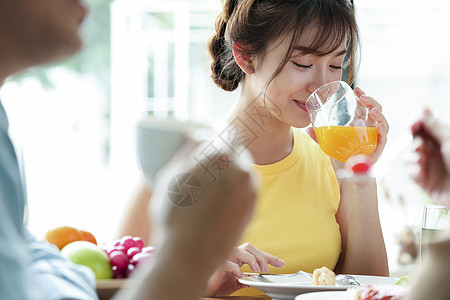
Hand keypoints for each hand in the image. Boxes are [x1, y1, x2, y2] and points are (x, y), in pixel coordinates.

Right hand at [150, 140, 258, 284]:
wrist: (190, 256)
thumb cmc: (173, 215)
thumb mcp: (170, 176)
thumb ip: (186, 150)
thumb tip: (194, 135)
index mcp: (220, 155)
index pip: (226, 132)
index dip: (216, 135)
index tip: (209, 140)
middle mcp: (242, 169)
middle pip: (237, 150)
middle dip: (224, 154)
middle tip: (206, 167)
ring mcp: (251, 190)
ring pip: (243, 170)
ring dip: (231, 172)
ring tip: (210, 189)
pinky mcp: (254, 207)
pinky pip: (246, 189)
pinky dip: (235, 190)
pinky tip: (218, 203)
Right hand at [205, 243, 285, 296]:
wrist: (203, 289)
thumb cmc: (217, 284)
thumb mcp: (236, 282)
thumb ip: (246, 279)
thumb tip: (258, 279)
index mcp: (236, 257)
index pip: (255, 253)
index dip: (269, 257)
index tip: (281, 263)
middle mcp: (230, 254)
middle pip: (249, 247)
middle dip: (262, 256)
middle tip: (267, 269)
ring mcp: (222, 257)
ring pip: (240, 250)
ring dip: (251, 259)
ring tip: (257, 270)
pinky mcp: (215, 265)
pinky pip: (227, 262)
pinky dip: (236, 268)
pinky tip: (240, 276)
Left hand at [306, 87, 388, 164]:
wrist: (348, 174)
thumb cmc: (342, 155)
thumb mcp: (329, 143)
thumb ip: (319, 136)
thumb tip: (308, 129)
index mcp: (362, 123)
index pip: (366, 106)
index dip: (364, 97)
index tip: (357, 89)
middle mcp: (371, 129)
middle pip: (376, 110)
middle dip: (371, 101)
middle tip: (362, 97)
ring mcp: (376, 138)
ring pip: (382, 122)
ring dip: (378, 114)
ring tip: (371, 109)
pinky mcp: (378, 149)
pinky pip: (383, 138)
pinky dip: (382, 130)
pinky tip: (377, 125)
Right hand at [410, 109, 449, 207]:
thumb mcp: (449, 140)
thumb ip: (434, 125)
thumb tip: (423, 107)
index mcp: (441, 139)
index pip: (422, 127)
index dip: (415, 124)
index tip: (412, 125)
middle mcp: (434, 151)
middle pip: (412, 141)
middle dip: (413, 143)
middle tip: (420, 146)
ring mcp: (428, 165)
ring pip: (409, 156)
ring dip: (411, 157)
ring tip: (420, 160)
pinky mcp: (424, 180)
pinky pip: (411, 172)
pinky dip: (413, 171)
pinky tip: (420, 171)